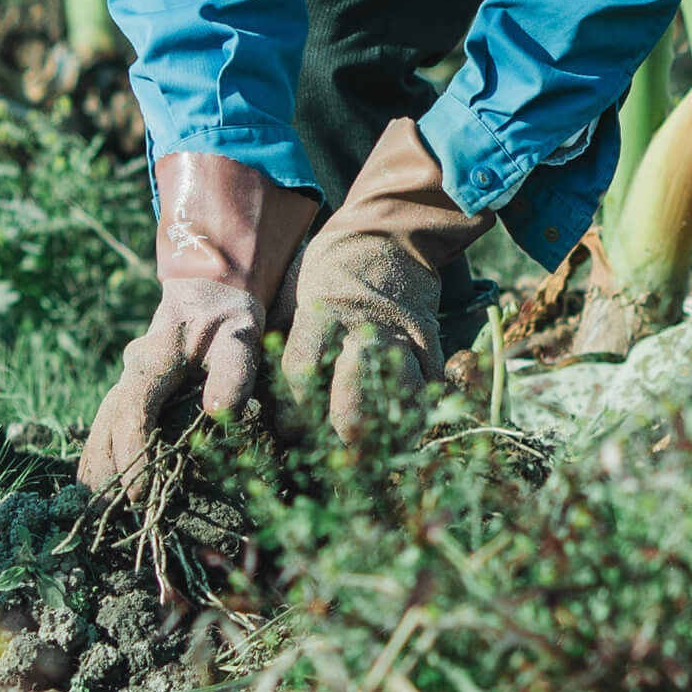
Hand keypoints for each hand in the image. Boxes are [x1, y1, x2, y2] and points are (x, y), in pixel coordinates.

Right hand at [78, 153, 316, 489]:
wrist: (211, 290)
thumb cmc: (229, 316)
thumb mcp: (240, 336)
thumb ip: (232, 372)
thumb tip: (218, 412)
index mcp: (153, 359)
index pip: (134, 412)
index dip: (134, 454)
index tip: (139, 492)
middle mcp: (130, 373)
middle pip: (108, 426)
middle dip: (109, 471)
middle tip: (113, 516)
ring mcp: (126, 382)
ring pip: (101, 427)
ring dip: (97, 467)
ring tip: (94, 510)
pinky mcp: (130, 392)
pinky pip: (106, 426)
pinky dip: (99, 455)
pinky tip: (95, 486)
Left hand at [280, 118, 490, 441]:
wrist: (390, 232)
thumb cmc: (331, 267)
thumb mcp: (296, 291)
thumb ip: (285, 339)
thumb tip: (263, 395)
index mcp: (321, 313)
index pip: (301, 375)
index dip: (292, 413)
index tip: (286, 434)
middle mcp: (361, 327)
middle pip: (351, 396)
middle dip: (339, 434)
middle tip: (331, 459)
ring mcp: (400, 334)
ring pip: (396, 396)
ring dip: (384, 431)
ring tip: (372, 456)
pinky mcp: (428, 339)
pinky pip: (429, 385)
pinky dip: (419, 413)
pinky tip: (405, 434)